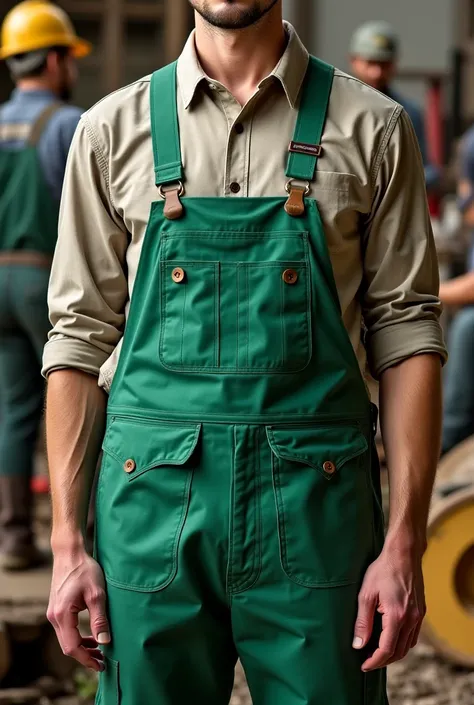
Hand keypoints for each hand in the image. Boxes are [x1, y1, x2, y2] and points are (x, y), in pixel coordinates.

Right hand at [47, 547, 109, 671]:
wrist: (69, 553)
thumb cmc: (84, 570)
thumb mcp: (97, 594)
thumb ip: (100, 620)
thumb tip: (105, 642)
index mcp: (62, 615)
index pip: (72, 646)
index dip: (86, 659)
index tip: (101, 666)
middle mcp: (54, 617)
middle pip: (67, 646)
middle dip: (85, 656)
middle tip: (103, 661)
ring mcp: (53, 613)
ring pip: (66, 639)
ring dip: (82, 647)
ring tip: (99, 651)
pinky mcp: (57, 609)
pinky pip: (66, 630)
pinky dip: (77, 637)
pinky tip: (91, 637)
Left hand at [352, 544, 425, 670]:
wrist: (403, 554)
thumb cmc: (382, 570)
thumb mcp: (366, 594)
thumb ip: (363, 621)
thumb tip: (358, 645)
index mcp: (397, 616)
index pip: (387, 649)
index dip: (374, 661)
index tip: (363, 665)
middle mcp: (412, 619)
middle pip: (399, 652)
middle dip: (383, 660)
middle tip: (367, 661)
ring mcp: (419, 616)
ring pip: (408, 645)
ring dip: (394, 653)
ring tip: (376, 653)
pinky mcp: (421, 611)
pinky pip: (413, 635)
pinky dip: (402, 643)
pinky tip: (390, 639)